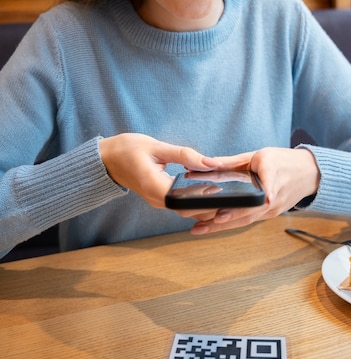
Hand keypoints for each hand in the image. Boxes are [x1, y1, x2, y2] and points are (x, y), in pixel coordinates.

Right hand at [99, 133, 220, 208]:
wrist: (106, 159)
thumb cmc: (127, 149)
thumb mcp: (156, 147)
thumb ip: (185, 155)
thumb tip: (211, 163)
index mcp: (156, 188)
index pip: (187, 202)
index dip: (208, 201)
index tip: (226, 195)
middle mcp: (158, 200)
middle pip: (190, 210)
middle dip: (212, 206)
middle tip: (236, 197)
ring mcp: (159, 201)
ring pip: (188, 209)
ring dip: (207, 204)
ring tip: (229, 194)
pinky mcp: (161, 198)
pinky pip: (182, 203)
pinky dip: (197, 199)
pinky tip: (212, 190)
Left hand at [190, 147, 319, 234]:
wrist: (309, 174)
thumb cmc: (284, 162)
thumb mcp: (260, 155)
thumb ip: (233, 161)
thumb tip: (209, 163)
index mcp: (273, 176)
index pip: (264, 187)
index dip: (256, 195)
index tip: (243, 205)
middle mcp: (272, 197)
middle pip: (247, 211)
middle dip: (223, 219)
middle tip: (201, 223)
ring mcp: (271, 209)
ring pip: (245, 220)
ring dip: (221, 226)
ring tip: (199, 229)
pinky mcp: (269, 213)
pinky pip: (248, 220)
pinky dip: (231, 223)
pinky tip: (213, 225)